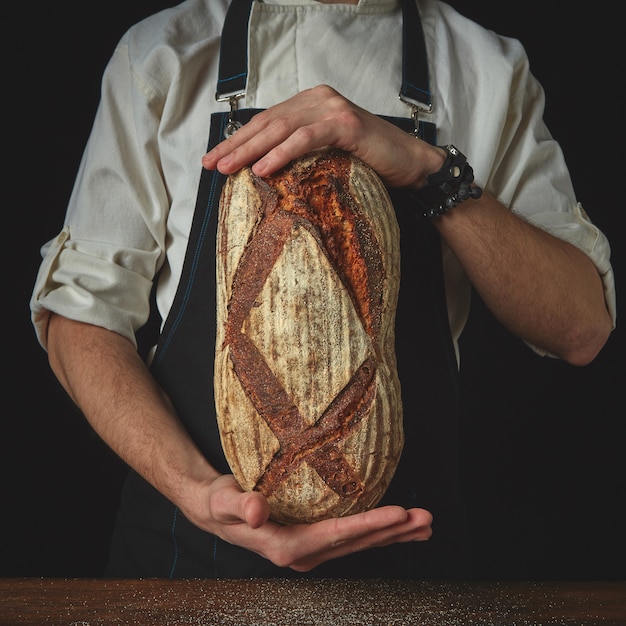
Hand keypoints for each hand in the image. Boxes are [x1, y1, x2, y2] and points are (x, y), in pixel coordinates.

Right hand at [195, 474, 432, 571]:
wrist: (214, 510)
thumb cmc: (220, 503)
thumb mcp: (224, 500)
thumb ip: (241, 505)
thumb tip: (257, 512)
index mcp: (286, 546)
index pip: (336, 534)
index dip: (369, 524)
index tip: (400, 514)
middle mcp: (302, 554)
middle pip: (356, 543)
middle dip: (393, 532)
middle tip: (426, 520)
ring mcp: (310, 550)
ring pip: (358, 544)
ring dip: (392, 535)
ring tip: (423, 526)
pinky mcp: (313, 541)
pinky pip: (350, 539)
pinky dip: (376, 532)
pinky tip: (396, 528)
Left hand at [202, 84, 443, 188]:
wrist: (410, 164)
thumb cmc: (368, 163)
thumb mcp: (326, 154)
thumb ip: (299, 150)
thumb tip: (263, 168)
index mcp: (310, 104)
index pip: (266, 121)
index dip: (238, 139)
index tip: (214, 158)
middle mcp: (317, 99)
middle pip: (267, 123)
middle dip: (235, 145)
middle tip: (211, 164)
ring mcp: (331, 108)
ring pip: (280, 129)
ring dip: (250, 150)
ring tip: (227, 168)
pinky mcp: (345, 123)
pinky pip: (306, 138)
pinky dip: (282, 153)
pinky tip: (262, 168)